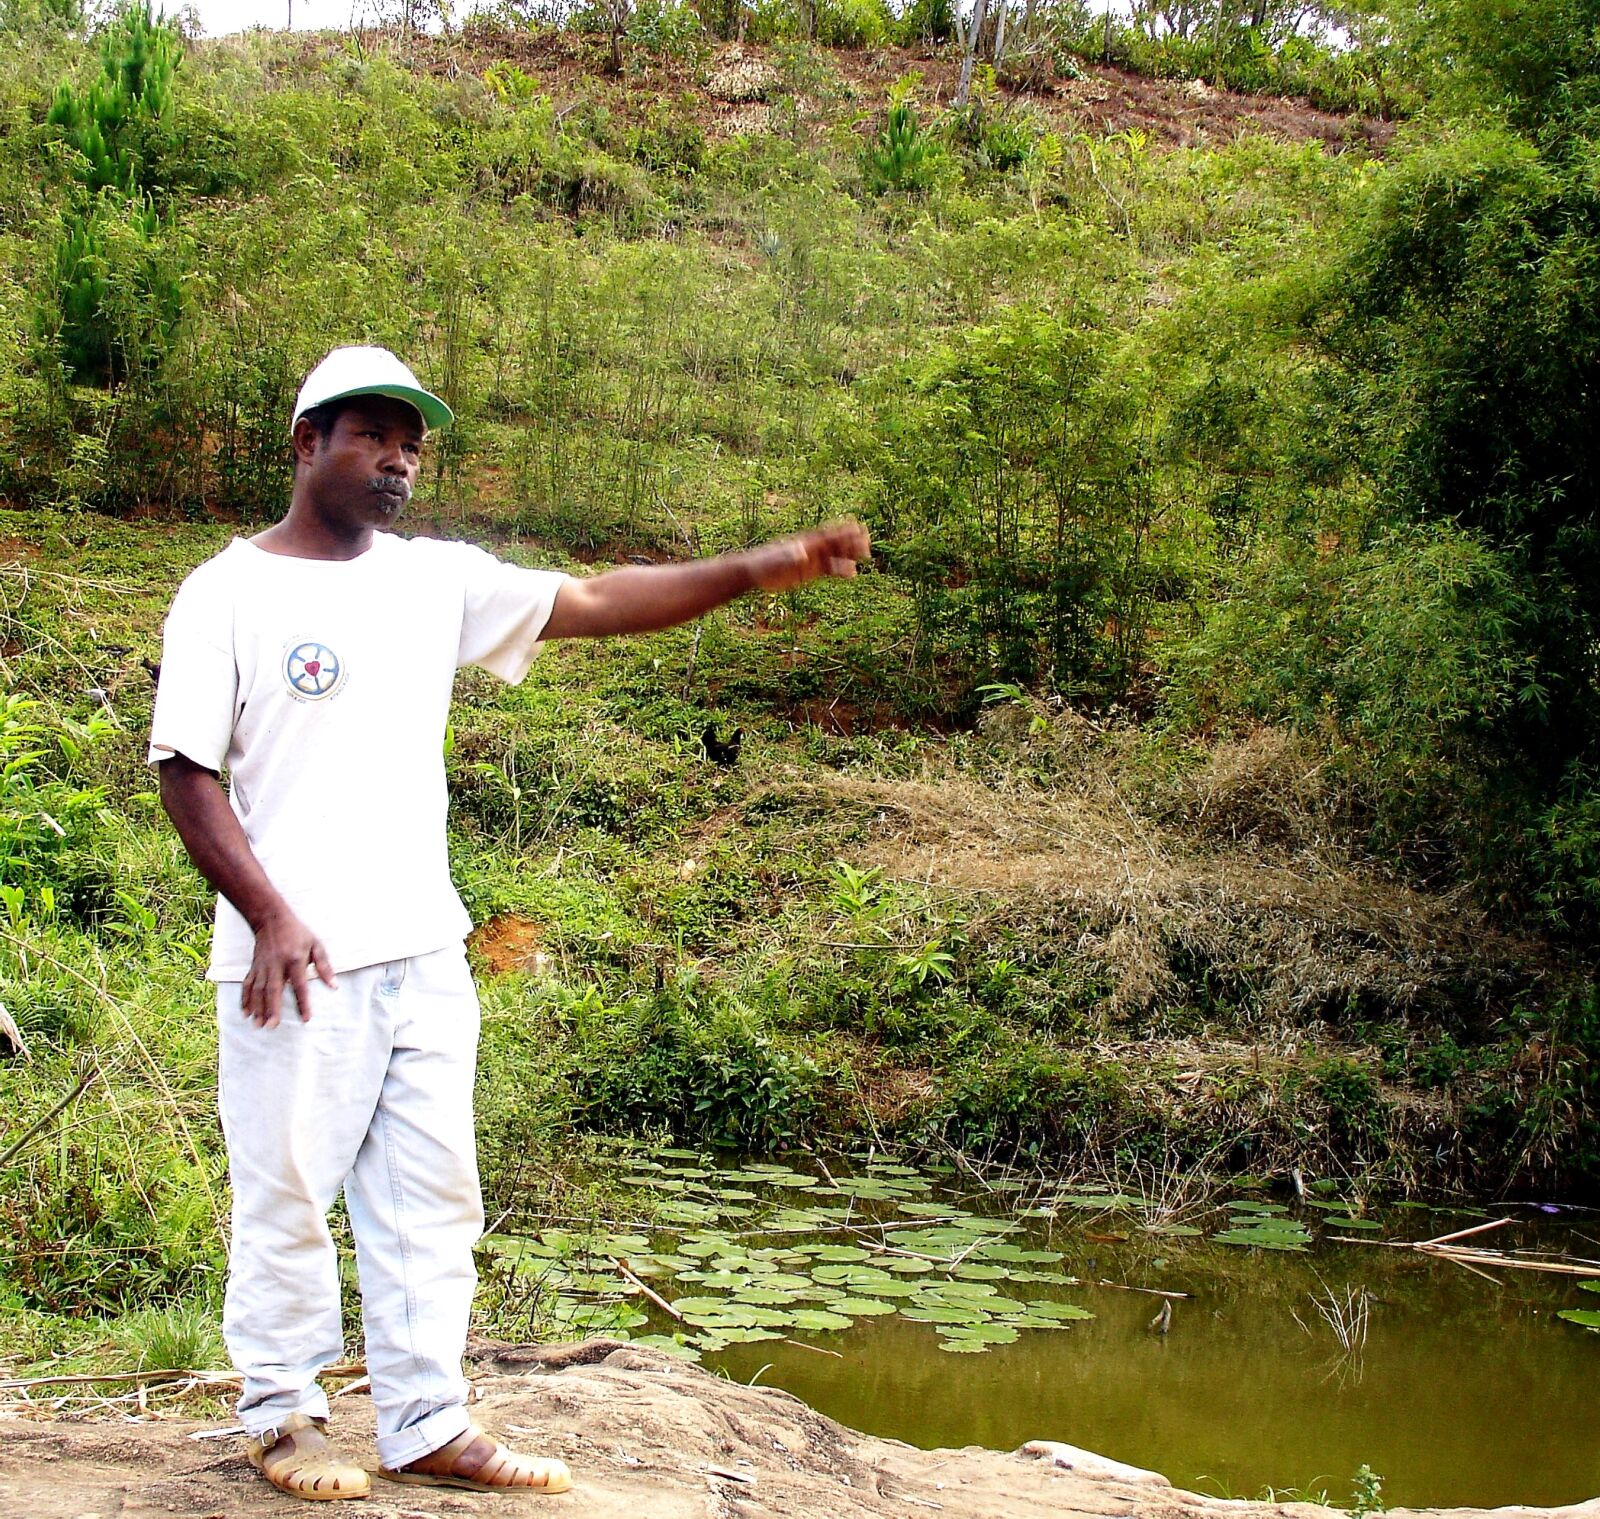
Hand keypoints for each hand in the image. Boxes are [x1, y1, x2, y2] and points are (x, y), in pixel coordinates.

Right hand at [241, 910, 336, 1028]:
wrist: (271, 919)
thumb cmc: (298, 934)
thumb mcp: (316, 945)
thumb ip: (325, 967)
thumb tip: (334, 987)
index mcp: (295, 960)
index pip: (300, 986)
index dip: (303, 1003)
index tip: (306, 1019)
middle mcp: (277, 965)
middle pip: (273, 990)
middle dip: (272, 1009)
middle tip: (272, 1026)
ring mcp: (262, 966)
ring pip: (258, 990)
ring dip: (258, 1008)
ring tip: (258, 1025)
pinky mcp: (253, 967)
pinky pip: (248, 985)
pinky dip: (245, 999)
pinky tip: (246, 1013)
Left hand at [746, 520, 870, 592]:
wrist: (753, 572)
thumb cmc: (764, 564)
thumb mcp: (777, 560)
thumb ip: (791, 556)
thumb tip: (803, 553)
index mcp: (804, 542)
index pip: (827, 534)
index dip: (842, 531)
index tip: (857, 528)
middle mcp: (810, 549)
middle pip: (834, 542)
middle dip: (851, 540)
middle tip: (868, 539)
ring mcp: (811, 560)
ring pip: (835, 555)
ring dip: (849, 554)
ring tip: (866, 555)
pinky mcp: (808, 572)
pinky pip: (829, 570)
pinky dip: (841, 570)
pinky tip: (853, 573)